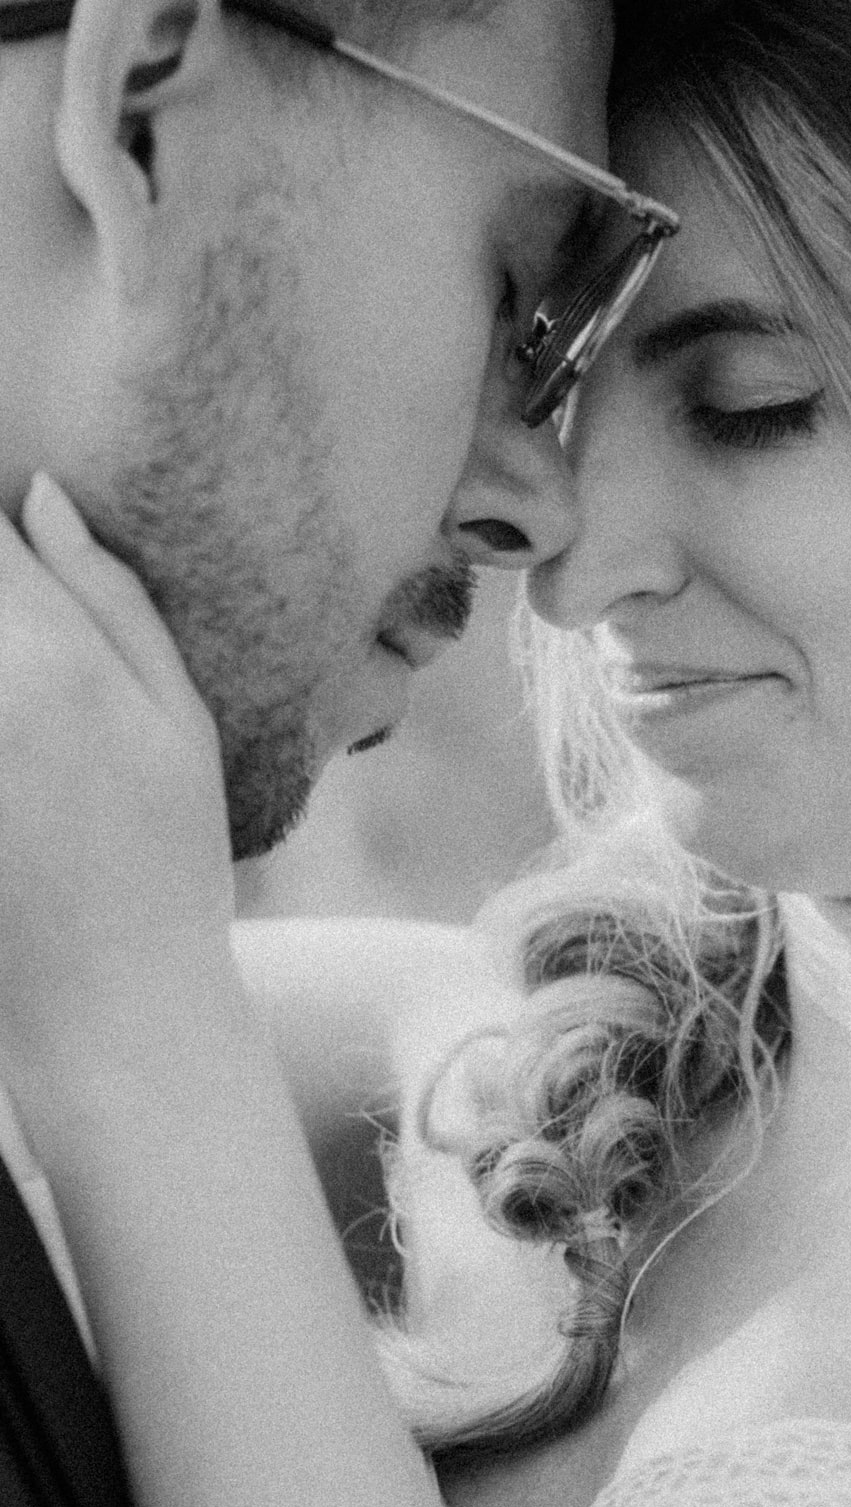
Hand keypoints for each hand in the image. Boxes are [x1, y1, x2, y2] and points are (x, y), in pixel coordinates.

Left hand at [0, 474, 232, 1086]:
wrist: (108, 1011)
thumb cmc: (165, 861)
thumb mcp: (177, 721)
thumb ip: (111, 600)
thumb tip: (38, 495)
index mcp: (49, 662)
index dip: (0, 522)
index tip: (15, 528)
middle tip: (26, 645)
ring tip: (28, 728)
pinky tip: (13, 766)